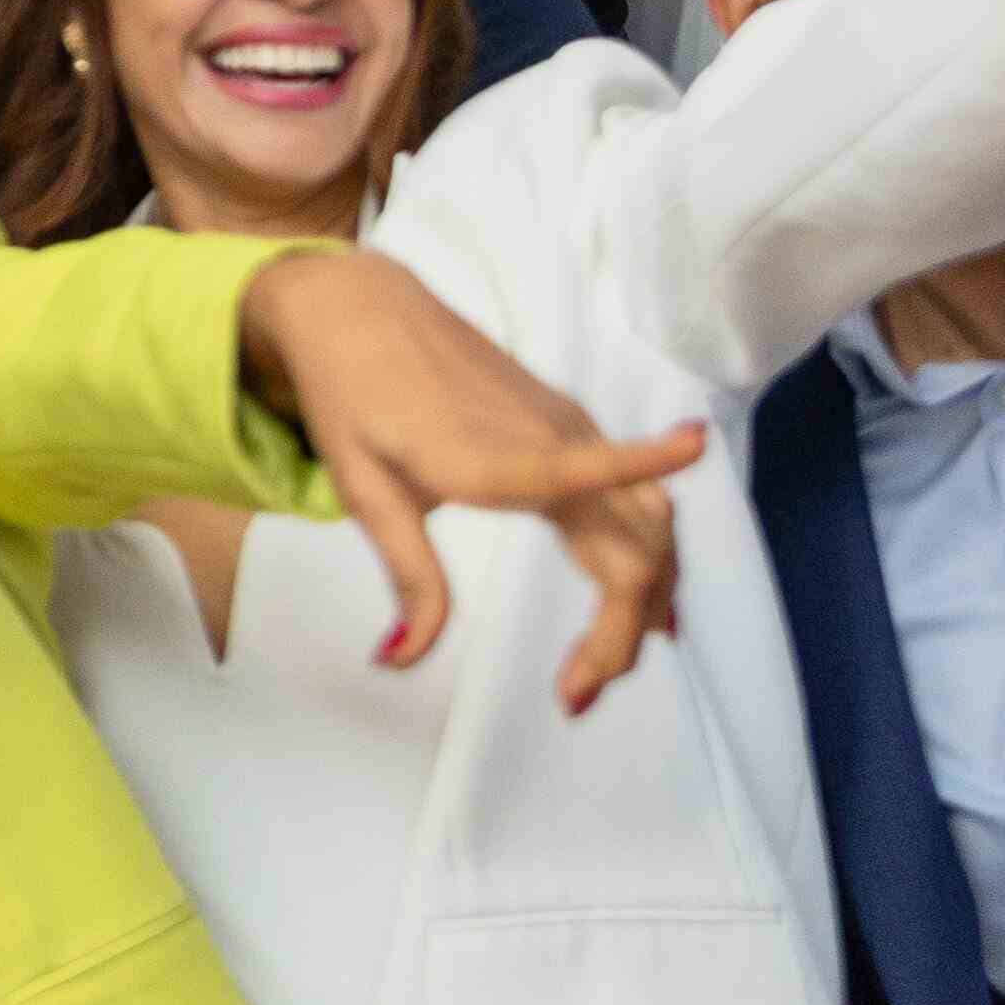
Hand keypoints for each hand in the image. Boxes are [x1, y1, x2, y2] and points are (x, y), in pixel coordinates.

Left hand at [240, 246, 703, 713]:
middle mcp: (557, 440)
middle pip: (640, 549)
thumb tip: (399, 660)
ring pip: (651, 522)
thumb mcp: (366, 492)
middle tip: (573, 697)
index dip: (617, 616)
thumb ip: (406, 577)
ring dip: (646, 596)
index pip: (610, 534)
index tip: (618, 666)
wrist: (358, 307)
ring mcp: (573, 426)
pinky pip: (634, 494)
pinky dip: (648, 554)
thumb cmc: (353, 399)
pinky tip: (642, 606)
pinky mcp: (571, 423)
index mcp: (502, 462)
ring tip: (601, 664)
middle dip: (622, 632)